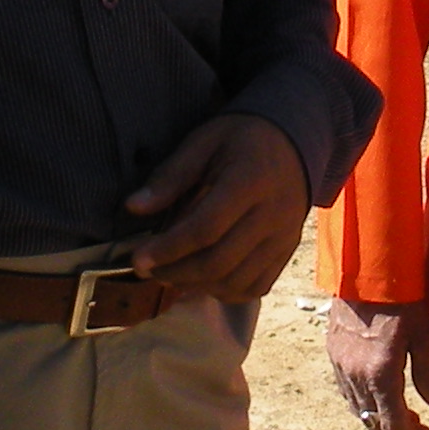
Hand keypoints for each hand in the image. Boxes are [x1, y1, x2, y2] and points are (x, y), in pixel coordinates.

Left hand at [123, 112, 311, 300]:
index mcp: (250, 180)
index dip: (168, 248)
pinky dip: (225, 291)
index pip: (205, 228)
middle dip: (176, 272)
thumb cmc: (242, 139)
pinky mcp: (286, 251)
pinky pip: (255, 287)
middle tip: (148, 270)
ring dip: (197, 286)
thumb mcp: (204, 141)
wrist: (294, 140)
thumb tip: (134, 207)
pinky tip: (203, 279)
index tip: (139, 258)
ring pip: (236, 280)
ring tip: (170, 274)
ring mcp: (283, 237)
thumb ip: (171, 176)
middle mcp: (272, 214)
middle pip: (219, 261)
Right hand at [327, 297, 428, 429]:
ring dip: (381, 418)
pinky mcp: (333, 352)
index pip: (395, 424)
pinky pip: (348, 391)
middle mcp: (356, 376)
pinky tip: (381, 396)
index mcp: (381, 375)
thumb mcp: (425, 335)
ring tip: (405, 416)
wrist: (368, 267)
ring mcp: (340, 365)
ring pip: (359, 408)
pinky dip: (366, 402)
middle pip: (375, 421)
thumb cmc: (404, 297)